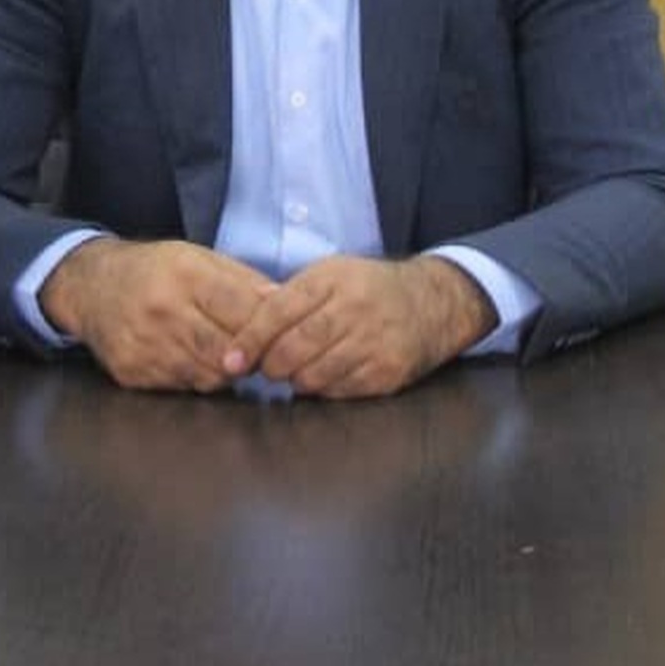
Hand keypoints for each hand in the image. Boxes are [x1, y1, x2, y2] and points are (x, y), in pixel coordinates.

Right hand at [40, 237, 274, 391]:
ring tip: (226, 353)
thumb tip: (286, 303)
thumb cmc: (156, 270)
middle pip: (227, 350)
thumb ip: (243, 281)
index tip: (281, 335)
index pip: (241, 310)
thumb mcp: (200, 258)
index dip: (267, 329)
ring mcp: (144, 345)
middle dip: (250, 355)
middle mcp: (162, 310)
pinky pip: (183, 387)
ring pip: (209, 375)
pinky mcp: (132, 372)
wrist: (93, 287)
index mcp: (184, 274)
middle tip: (259, 352)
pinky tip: (194, 359)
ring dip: (226, 369)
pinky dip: (197, 376)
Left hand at [222, 254, 497, 397]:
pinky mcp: (387, 372)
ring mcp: (373, 342)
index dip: (249, 341)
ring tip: (297, 370)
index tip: (231, 361)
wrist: (433, 303)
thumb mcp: (331, 273)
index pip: (278, 313)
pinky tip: (325, 376)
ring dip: (296, 379)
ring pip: (313, 376)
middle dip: (270, 365)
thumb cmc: (370, 287)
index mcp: (331, 279)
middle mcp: (353, 309)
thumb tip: (247, 304)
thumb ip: (290, 293)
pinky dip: (324, 389)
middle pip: (293, 349)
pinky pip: (339, 392)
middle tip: (267, 367)